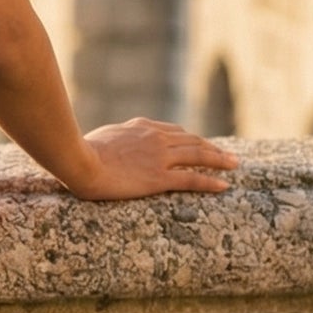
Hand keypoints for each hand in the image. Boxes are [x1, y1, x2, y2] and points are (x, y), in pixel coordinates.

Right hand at [70, 119, 237, 200]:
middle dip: (212, 147)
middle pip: (192, 141)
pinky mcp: (158, 177)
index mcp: (142, 127)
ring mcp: (159, 157)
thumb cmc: (81, 150)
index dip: (191, 139)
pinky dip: (210, 181)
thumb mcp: (103, 136)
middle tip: (227, 155)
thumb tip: (116, 141)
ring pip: (198, 155)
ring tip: (234, 164)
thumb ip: (118, 137)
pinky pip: (191, 178)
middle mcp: (156, 138)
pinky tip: (223, 185)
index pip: (174, 132)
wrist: (78, 159)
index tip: (201, 144)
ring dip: (219, 160)